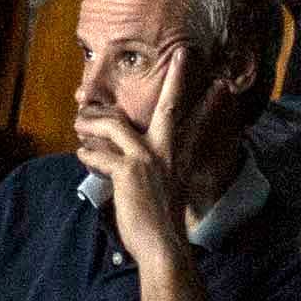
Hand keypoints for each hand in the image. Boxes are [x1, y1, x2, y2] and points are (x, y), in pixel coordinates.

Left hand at [73, 45, 192, 262]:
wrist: (162, 247)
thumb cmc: (161, 226)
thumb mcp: (166, 195)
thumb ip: (154, 175)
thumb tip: (130, 168)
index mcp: (178, 159)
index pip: (196, 125)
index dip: (208, 105)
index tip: (221, 86)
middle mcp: (166, 154)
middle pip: (170, 106)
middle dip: (176, 79)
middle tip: (181, 54)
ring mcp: (148, 159)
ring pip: (115, 124)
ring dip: (93, 119)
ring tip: (79, 120)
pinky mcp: (128, 171)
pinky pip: (99, 153)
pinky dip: (87, 153)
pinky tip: (81, 154)